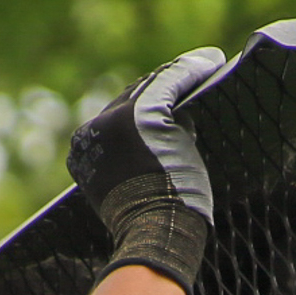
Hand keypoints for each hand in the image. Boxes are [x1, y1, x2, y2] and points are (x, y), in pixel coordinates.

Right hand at [67, 47, 226, 294]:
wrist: (156, 233)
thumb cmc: (155, 226)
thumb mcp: (136, 193)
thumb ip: (141, 165)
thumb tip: (173, 138)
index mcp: (83, 152)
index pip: (118, 119)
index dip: (147, 107)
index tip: (173, 102)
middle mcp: (93, 131)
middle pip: (133, 99)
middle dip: (164, 88)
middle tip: (192, 77)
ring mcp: (116, 121)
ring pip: (152, 88)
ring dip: (181, 74)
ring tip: (206, 66)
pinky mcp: (143, 116)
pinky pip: (170, 83)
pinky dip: (191, 70)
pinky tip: (212, 62)